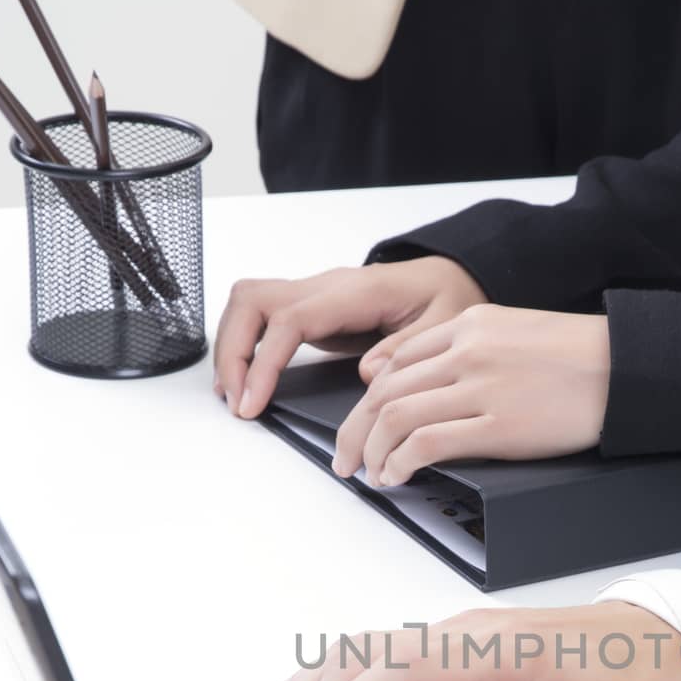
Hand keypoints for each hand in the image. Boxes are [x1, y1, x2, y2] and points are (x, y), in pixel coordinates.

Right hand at [212, 256, 485, 417]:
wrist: (448, 278)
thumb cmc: (447, 297)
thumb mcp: (447, 324)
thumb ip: (408, 349)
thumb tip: (368, 373)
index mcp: (358, 291)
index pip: (291, 319)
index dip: (265, 361)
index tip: (253, 400)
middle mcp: (327, 287)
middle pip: (253, 301)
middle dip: (234, 352)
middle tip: (238, 402)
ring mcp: (315, 296)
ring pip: (248, 304)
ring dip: (232, 348)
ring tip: (234, 396)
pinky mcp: (312, 310)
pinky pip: (262, 318)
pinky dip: (245, 346)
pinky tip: (247, 380)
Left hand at [331, 305, 611, 485]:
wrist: (623, 367)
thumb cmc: (578, 355)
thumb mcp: (514, 332)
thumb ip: (468, 348)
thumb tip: (429, 380)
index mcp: (468, 325)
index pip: (396, 361)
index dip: (369, 399)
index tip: (363, 424)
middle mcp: (465, 352)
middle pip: (385, 391)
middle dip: (355, 430)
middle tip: (346, 457)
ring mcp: (479, 388)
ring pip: (396, 417)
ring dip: (372, 451)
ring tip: (369, 474)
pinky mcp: (496, 426)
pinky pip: (426, 444)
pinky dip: (399, 463)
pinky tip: (396, 477)